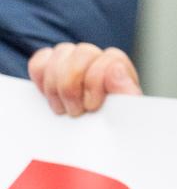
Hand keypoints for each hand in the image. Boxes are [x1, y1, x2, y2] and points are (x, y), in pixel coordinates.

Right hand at [26, 43, 142, 115]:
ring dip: (56, 85)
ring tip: (62, 109)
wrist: (92, 136)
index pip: (110, 58)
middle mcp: (98, 58)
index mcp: (120, 68)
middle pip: (83, 52)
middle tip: (75, 111)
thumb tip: (116, 70)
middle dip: (73, 85)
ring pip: (61, 52)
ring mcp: (73, 58)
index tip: (91, 106)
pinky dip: (40, 77)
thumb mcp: (122, 113)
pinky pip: (40, 59)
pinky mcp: (50, 64)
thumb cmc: (109, 123)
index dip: (96, 81)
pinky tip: (48, 96)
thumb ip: (124, 91)